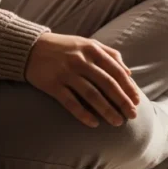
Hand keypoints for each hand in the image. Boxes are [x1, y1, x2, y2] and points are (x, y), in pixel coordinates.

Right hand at [25, 32, 140, 127]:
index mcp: (93, 49)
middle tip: (132, 115)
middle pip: (107, 84)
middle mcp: (81, 60)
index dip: (128, 87)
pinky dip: (83, 114)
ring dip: (106, 110)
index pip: (116, 71)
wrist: (30, 48)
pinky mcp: (52, 84)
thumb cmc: (65, 47)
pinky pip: (70, 102)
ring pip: (92, 95)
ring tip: (117, 122)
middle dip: (122, 101)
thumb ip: (110, 54)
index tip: (137, 101)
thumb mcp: (88, 44)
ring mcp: (66, 72)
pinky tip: (94, 124)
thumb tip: (129, 73)